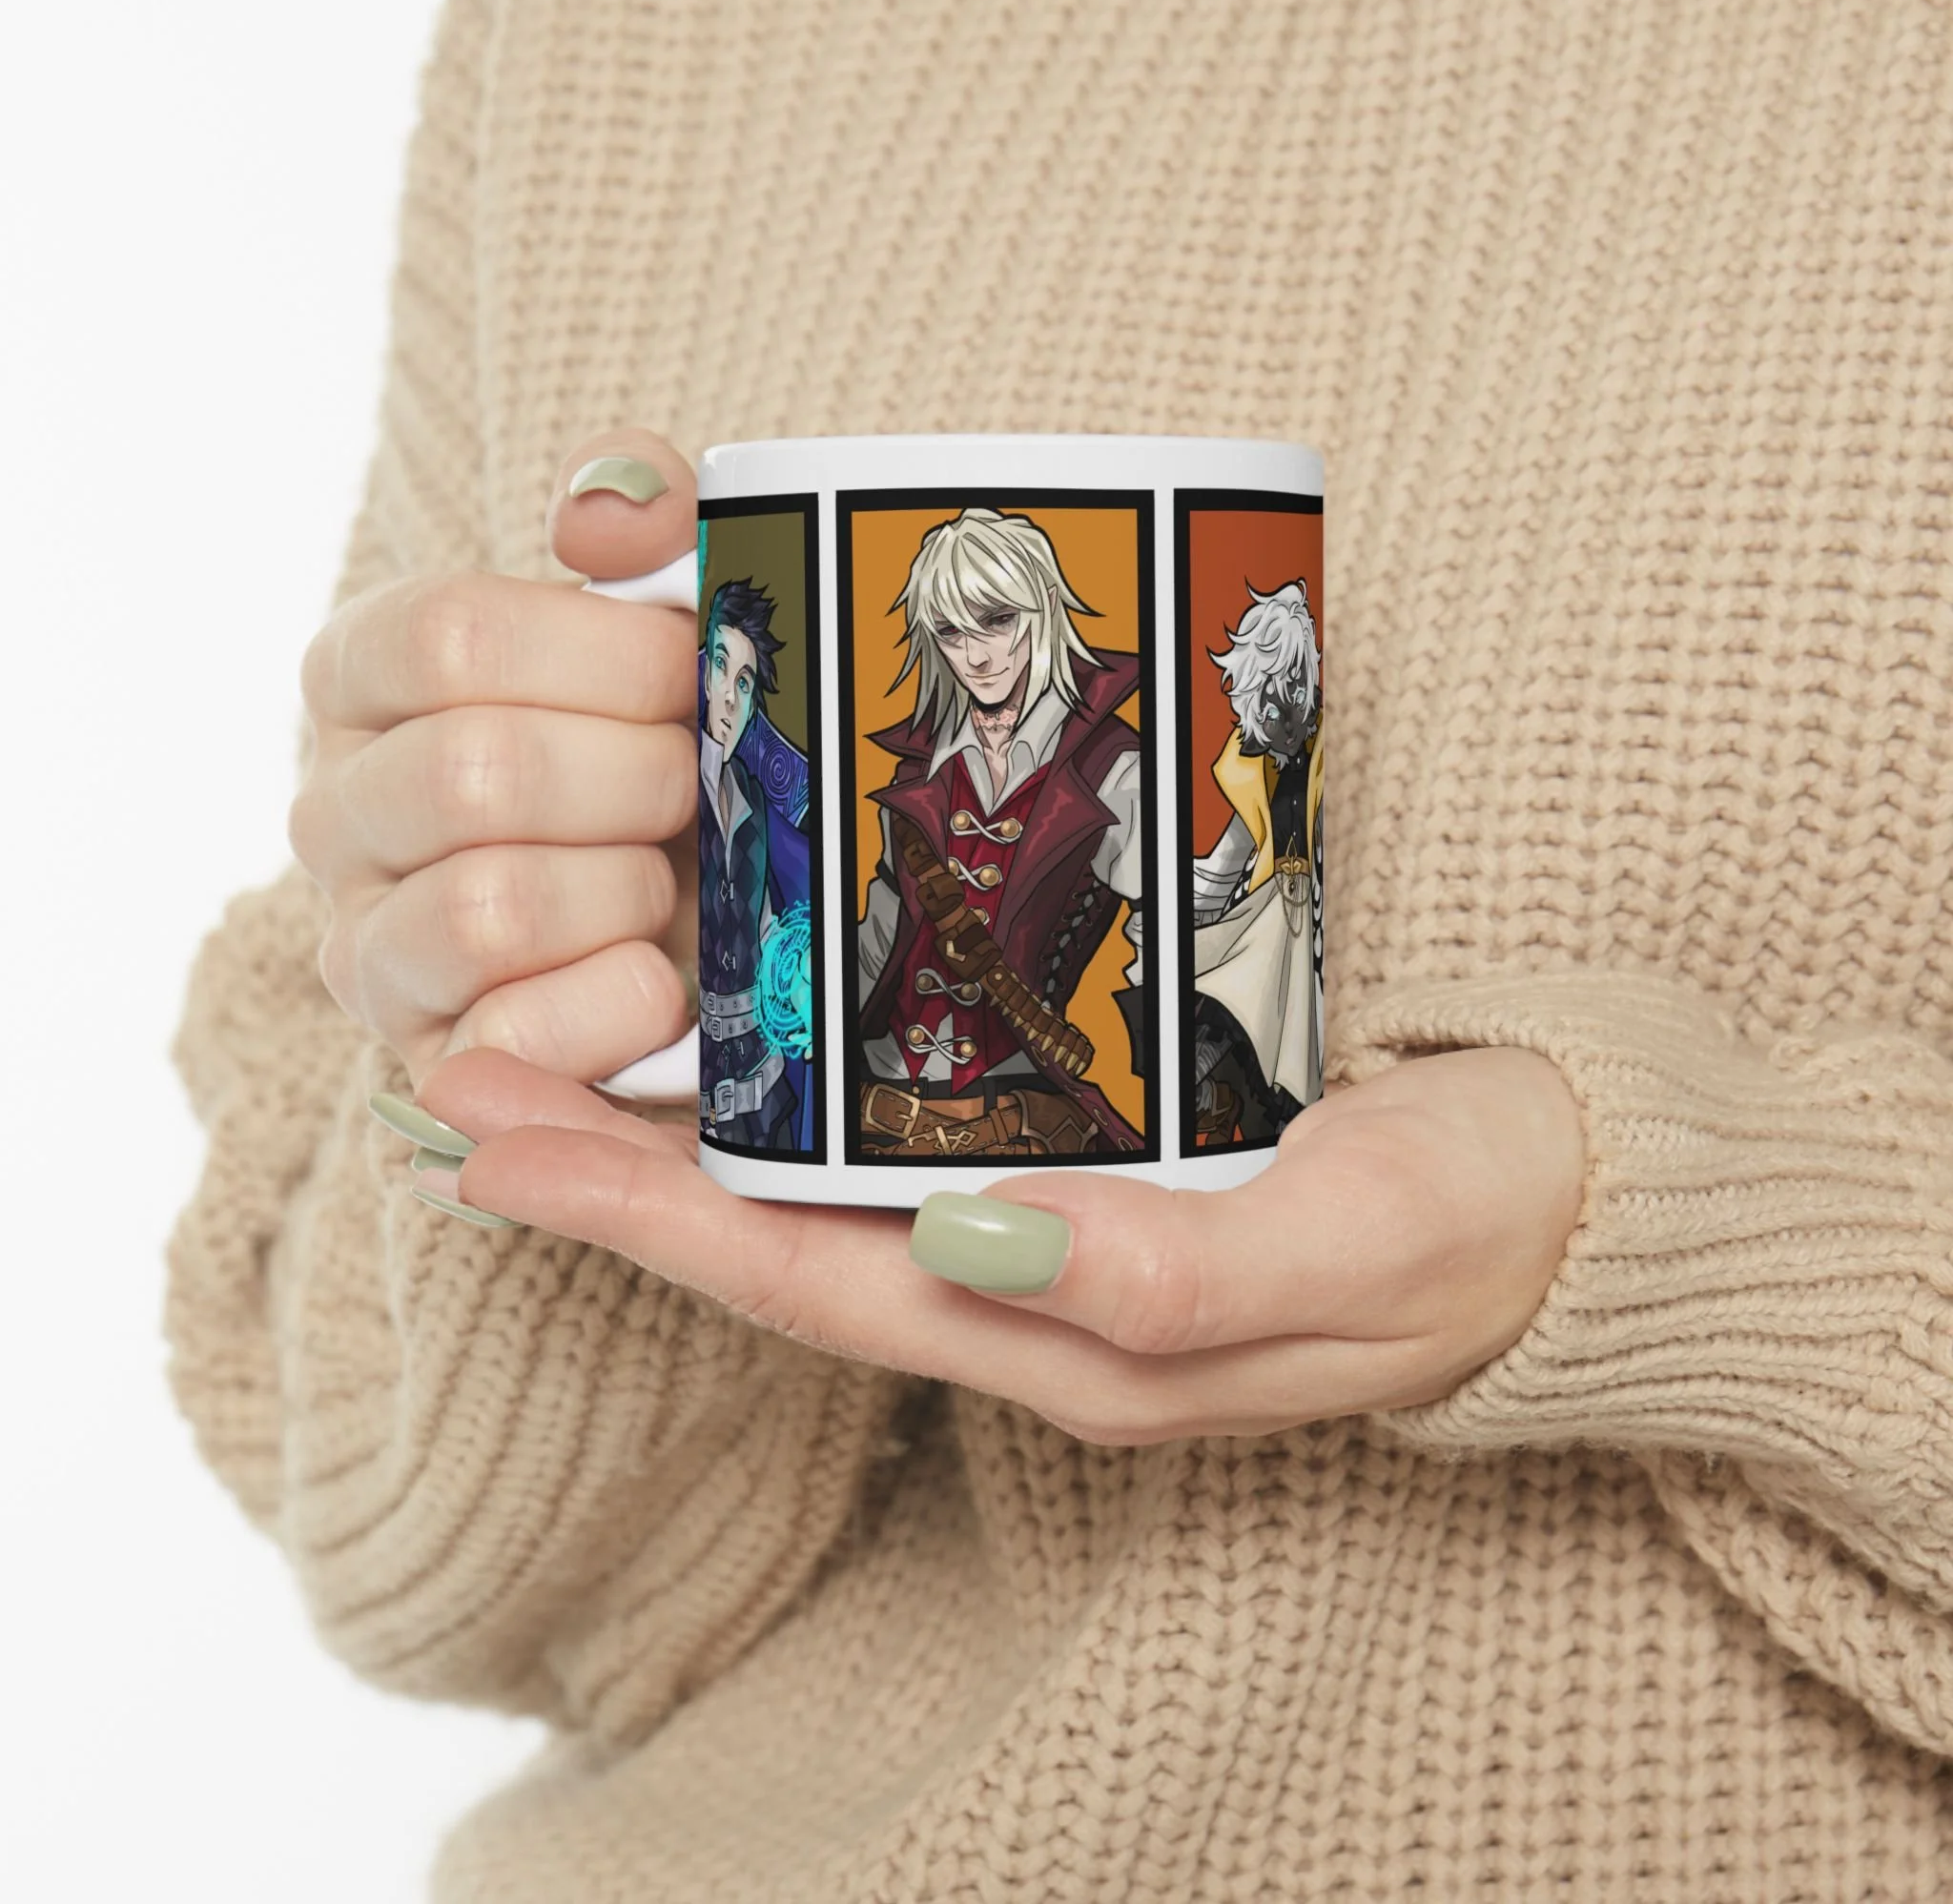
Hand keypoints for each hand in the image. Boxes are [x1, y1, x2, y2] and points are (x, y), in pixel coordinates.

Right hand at [290, 429, 701, 1091]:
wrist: (705, 919)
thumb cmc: (669, 748)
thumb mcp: (669, 617)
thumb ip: (644, 521)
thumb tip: (603, 515)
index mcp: (366, 677)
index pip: (448, 636)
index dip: (606, 656)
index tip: (690, 674)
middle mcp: (334, 811)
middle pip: (477, 774)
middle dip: (639, 780)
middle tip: (698, 787)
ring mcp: (369, 948)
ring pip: (489, 907)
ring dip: (628, 891)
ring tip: (669, 881)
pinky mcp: (431, 1062)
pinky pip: (515, 1037)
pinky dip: (621, 1002)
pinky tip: (664, 977)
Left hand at [402, 1045, 1585, 1443]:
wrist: (1575, 1204)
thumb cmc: (1473, 1223)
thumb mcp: (1352, 1245)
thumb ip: (1173, 1266)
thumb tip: (977, 1242)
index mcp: (1071, 1334)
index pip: (808, 1282)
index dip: (643, 1218)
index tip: (494, 1141)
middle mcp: (1033, 1297)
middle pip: (777, 1242)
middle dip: (612, 1172)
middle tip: (459, 1076)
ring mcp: (1055, 1238)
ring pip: (825, 1196)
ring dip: (682, 1133)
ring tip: (550, 1052)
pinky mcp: (1094, 1167)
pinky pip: (905, 1147)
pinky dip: (800, 1101)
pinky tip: (751, 1041)